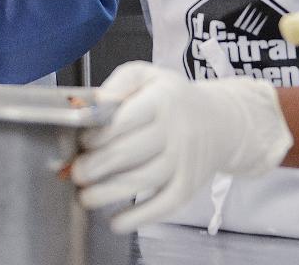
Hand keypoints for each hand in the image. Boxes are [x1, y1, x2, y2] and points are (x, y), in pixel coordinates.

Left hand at [72, 62, 292, 233]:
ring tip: (85, 196)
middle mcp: (175, 132)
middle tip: (76, 172)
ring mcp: (184, 162)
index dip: (99, 134)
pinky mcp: (189, 186)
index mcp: (161, 101)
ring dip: (109, 193)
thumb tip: (94, 104)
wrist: (222, 122)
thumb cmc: (172, 99)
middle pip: (130, 152)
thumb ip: (119, 83)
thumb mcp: (148, 76)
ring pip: (144, 181)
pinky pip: (164, 205)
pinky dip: (140, 217)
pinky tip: (116, 222)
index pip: (126, 120)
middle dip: (96, 166)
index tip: (82, 142)